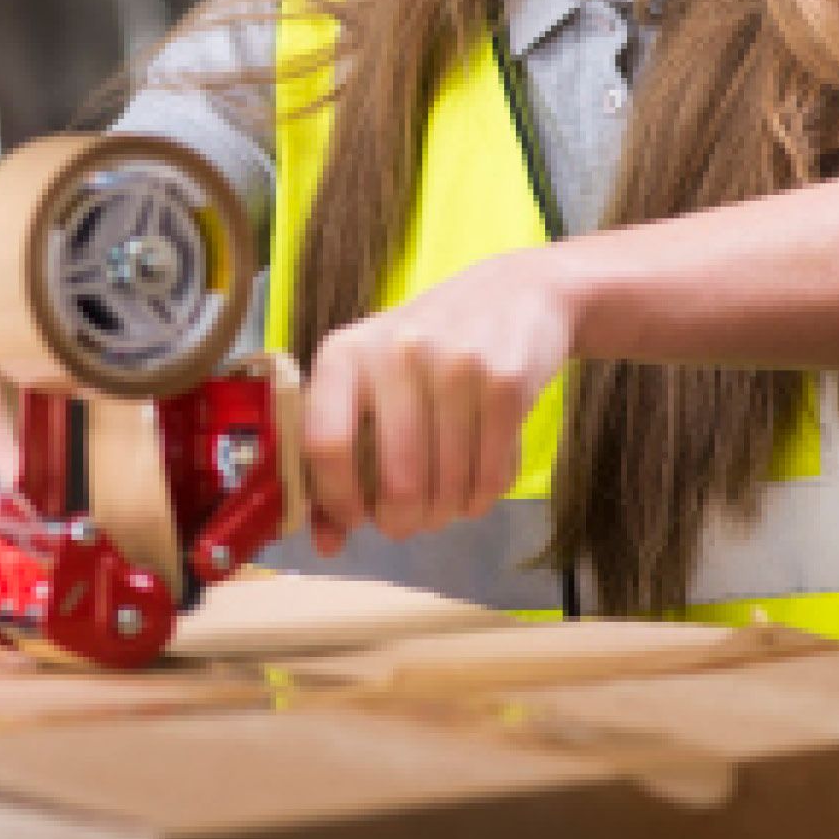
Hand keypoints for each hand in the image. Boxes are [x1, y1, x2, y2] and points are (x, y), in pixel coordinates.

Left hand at [302, 249, 577, 554]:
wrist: (514, 294)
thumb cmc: (424, 352)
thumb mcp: (370, 385)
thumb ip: (339, 461)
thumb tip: (327, 544)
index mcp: (344, 354)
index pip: (324, 445)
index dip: (337, 500)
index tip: (355, 518)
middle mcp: (395, 354)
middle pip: (397, 482)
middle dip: (403, 521)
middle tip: (409, 521)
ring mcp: (454, 365)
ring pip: (448, 486)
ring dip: (447, 512)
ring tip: (446, 500)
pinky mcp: (505, 382)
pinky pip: (492, 475)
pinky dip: (484, 496)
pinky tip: (478, 483)